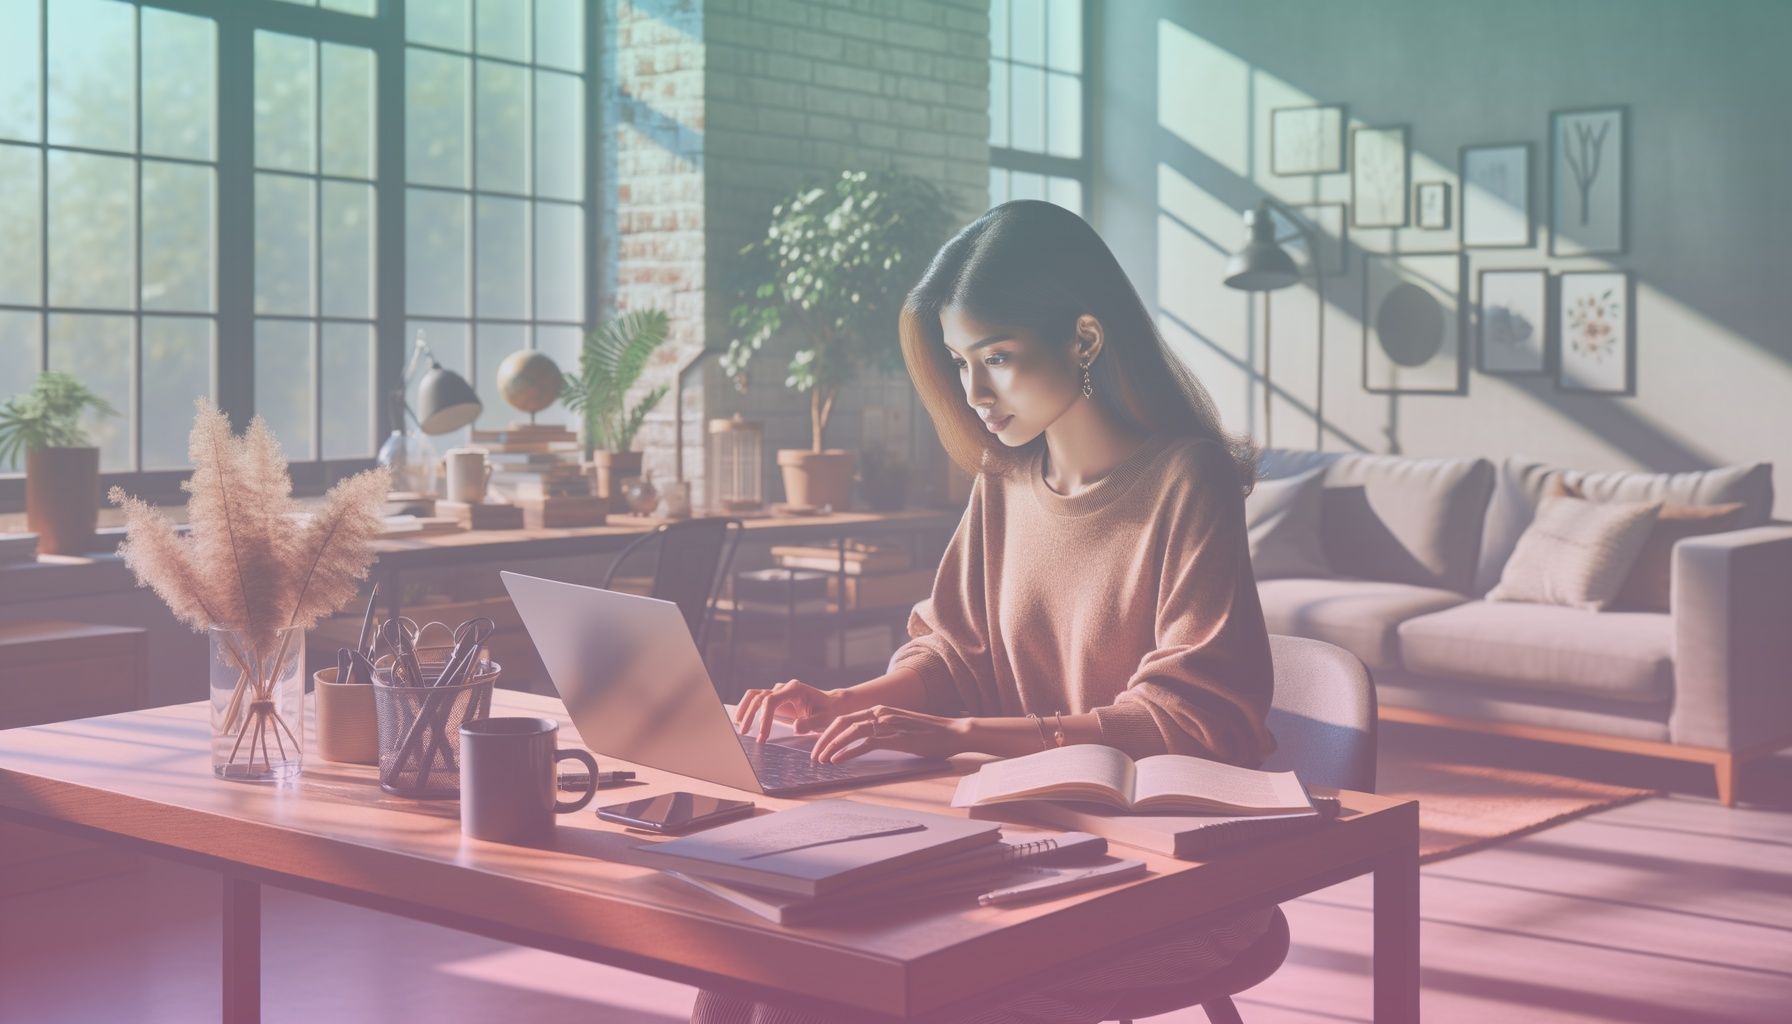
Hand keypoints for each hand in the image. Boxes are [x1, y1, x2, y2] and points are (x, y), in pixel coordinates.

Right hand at [734, 679, 853, 742]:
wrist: (830, 705)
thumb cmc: (828, 712)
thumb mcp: (823, 719)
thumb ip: (810, 723)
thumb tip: (795, 727)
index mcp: (795, 689)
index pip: (772, 700)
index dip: (765, 718)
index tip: (763, 736)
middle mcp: (784, 688)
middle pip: (760, 698)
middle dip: (751, 716)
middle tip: (746, 733)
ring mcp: (779, 691)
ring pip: (755, 695)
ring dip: (745, 709)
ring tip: (739, 725)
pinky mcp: (775, 698)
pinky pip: (757, 699)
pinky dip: (747, 707)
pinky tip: (742, 719)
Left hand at [810, 705, 970, 763]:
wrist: (953, 733)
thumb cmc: (930, 734)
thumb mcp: (901, 729)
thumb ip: (884, 732)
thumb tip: (867, 742)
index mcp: (880, 710)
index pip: (846, 718)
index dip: (828, 732)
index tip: (818, 746)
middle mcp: (880, 713)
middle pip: (841, 722)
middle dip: (823, 738)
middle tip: (813, 754)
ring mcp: (887, 724)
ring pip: (849, 731)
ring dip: (831, 746)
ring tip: (820, 759)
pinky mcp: (895, 737)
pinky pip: (864, 744)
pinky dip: (847, 752)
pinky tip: (836, 761)